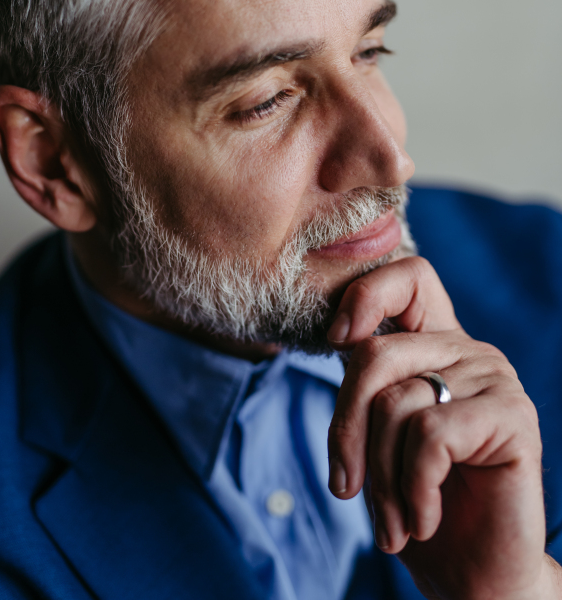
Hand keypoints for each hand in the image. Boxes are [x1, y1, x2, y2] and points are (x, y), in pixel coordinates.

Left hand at [326, 256, 561, 598]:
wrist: (475, 578)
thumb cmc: (418, 503)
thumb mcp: (378, 433)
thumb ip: (366, 381)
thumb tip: (336, 338)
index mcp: (436, 345)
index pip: (408, 277)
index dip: (365, 293)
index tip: (334, 341)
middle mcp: (468, 351)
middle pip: (375, 354)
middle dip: (345, 429)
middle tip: (345, 487)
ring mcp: (495, 379)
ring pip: (396, 402)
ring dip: (379, 476)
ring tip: (392, 521)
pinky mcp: (514, 417)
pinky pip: (430, 435)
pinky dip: (413, 488)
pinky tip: (424, 519)